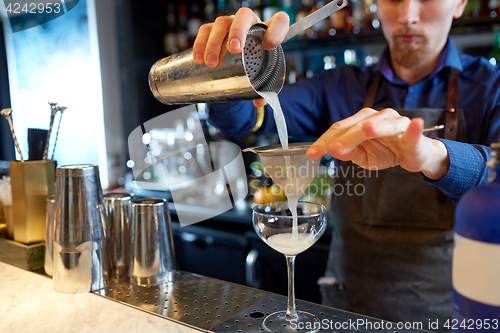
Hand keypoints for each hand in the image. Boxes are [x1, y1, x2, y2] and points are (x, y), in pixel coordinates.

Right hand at [192, 8, 289, 106]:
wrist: (241, 57)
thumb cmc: (255, 64)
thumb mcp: (263, 75)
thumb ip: (265, 89)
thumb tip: (259, 101)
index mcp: (267, 31)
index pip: (279, 21)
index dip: (276, 30)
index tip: (270, 45)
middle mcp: (249, 23)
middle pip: (244, 16)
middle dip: (238, 31)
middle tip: (234, 50)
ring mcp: (230, 23)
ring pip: (222, 23)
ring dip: (215, 42)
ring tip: (212, 63)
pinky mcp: (214, 29)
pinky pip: (205, 30)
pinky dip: (200, 44)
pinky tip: (200, 59)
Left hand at [306, 108, 449, 179]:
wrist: (414, 155)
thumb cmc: (387, 151)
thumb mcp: (363, 156)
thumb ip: (348, 152)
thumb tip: (331, 150)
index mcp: (361, 121)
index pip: (339, 129)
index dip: (325, 141)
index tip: (312, 154)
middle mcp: (377, 117)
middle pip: (357, 126)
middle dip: (345, 138)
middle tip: (333, 149)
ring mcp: (396, 123)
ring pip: (383, 125)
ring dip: (375, 127)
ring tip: (367, 130)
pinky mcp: (413, 135)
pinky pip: (413, 131)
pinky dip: (413, 128)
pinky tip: (414, 124)